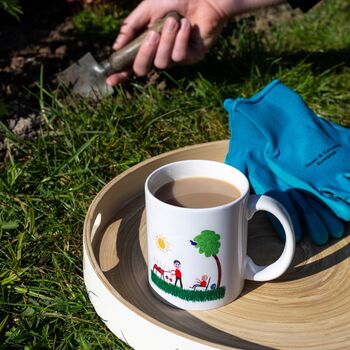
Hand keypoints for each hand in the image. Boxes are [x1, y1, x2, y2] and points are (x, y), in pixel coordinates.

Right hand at [106, 0, 233, 85]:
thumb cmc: (175, 0)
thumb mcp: (148, 9)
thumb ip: (131, 27)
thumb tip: (116, 47)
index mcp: (146, 44)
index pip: (130, 64)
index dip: (120, 74)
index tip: (110, 80)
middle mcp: (158, 54)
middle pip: (143, 69)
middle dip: (145, 53)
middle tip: (153, 34)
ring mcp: (174, 59)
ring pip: (162, 63)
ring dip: (167, 40)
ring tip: (175, 21)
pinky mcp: (191, 59)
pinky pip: (179, 57)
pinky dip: (181, 39)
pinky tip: (187, 26)